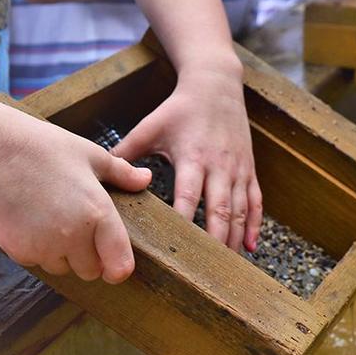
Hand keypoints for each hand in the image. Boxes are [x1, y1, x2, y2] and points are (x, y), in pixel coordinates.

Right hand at [0, 103, 151, 282]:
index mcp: (98, 214)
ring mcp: (42, 244)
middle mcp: (72, 235)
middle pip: (90, 271)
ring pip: (62, 268)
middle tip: (78, 230)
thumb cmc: (44, 147)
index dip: (119, 267)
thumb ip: (122, 174)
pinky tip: (30, 223)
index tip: (115, 264)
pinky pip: (34, 262)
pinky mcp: (16, 248)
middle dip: (88, 257)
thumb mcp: (92, 155)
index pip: (119, 265)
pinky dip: (35, 250)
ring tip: (52, 222)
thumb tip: (145, 179)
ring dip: (61, 255)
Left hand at [111, 69, 261, 252]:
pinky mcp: (249, 170)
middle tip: (206, 269)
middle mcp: (219, 166)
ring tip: (227, 266)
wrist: (217, 86)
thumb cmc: (179, 109)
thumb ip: (126, 152)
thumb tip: (100, 176)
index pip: (188, 196)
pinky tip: (250, 246)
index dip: (185, 221)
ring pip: (239, 210)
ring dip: (234, 238)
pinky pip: (255, 202)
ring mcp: (238, 170)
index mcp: (192, 156)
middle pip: (219, 210)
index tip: (177, 246)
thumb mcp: (150, 126)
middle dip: (214, 240)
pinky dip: (254, 225)